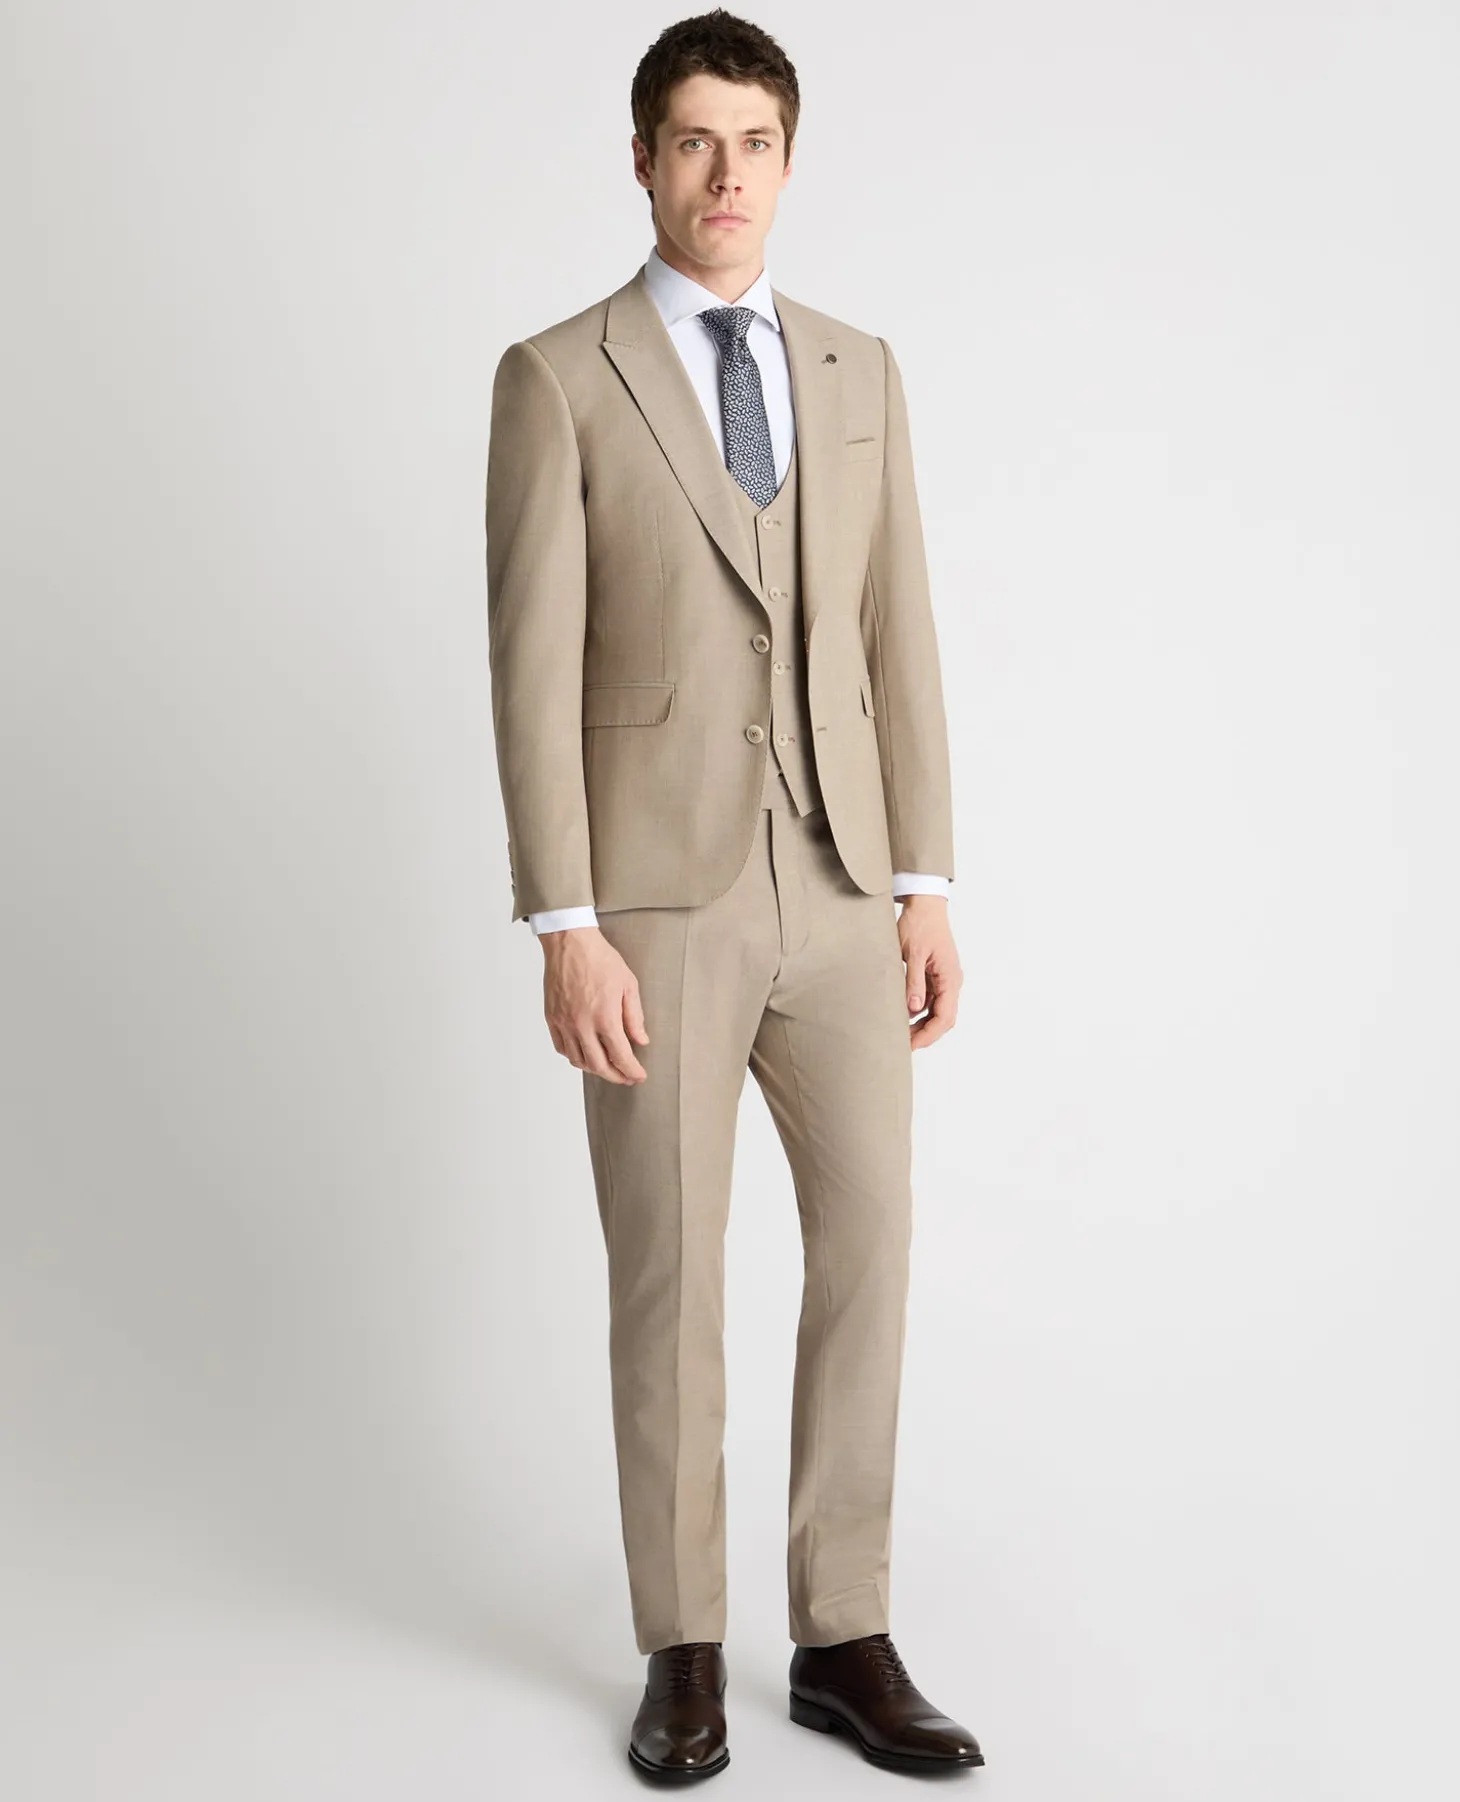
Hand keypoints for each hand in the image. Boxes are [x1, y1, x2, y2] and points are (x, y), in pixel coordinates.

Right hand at [540, 927, 649, 1081]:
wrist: (570, 942)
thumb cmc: (600, 959)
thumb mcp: (628, 984)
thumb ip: (635, 1016)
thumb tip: (641, 1040)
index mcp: (605, 1017)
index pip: (621, 1056)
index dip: (632, 1071)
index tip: (639, 1076)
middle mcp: (582, 1025)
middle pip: (599, 1066)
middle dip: (616, 1076)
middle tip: (626, 1077)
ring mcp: (564, 1023)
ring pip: (579, 1061)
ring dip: (595, 1069)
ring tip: (607, 1066)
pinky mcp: (552, 1018)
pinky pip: (562, 1048)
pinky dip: (575, 1056)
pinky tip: (585, 1053)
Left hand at [895, 895, 961, 1049]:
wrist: (924, 905)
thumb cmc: (919, 925)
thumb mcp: (913, 953)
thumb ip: (914, 982)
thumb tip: (913, 1009)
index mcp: (950, 977)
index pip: (945, 1016)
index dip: (929, 1034)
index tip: (912, 1045)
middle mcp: (951, 981)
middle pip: (943, 1018)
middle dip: (925, 1034)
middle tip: (904, 1045)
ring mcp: (944, 979)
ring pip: (937, 1011)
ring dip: (921, 1024)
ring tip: (901, 1034)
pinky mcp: (935, 976)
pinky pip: (931, 1000)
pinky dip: (918, 1011)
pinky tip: (903, 1016)